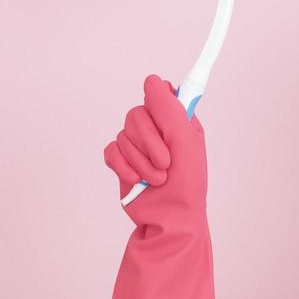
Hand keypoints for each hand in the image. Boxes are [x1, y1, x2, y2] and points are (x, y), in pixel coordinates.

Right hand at [103, 74, 208, 232]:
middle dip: (149, 142)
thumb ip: (169, 109)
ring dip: (141, 161)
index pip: (161, 96)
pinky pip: (111, 151)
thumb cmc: (186, 185)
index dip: (160, 106)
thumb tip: (152, 80)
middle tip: (166, 163)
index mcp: (179, 123)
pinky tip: (137, 181)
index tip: (164, 118)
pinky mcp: (121, 162)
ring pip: (123, 135)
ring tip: (157, 179)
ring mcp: (138, 146)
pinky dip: (124, 167)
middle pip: (136, 115)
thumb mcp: (185, 142)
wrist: (169, 219)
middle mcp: (158, 131)